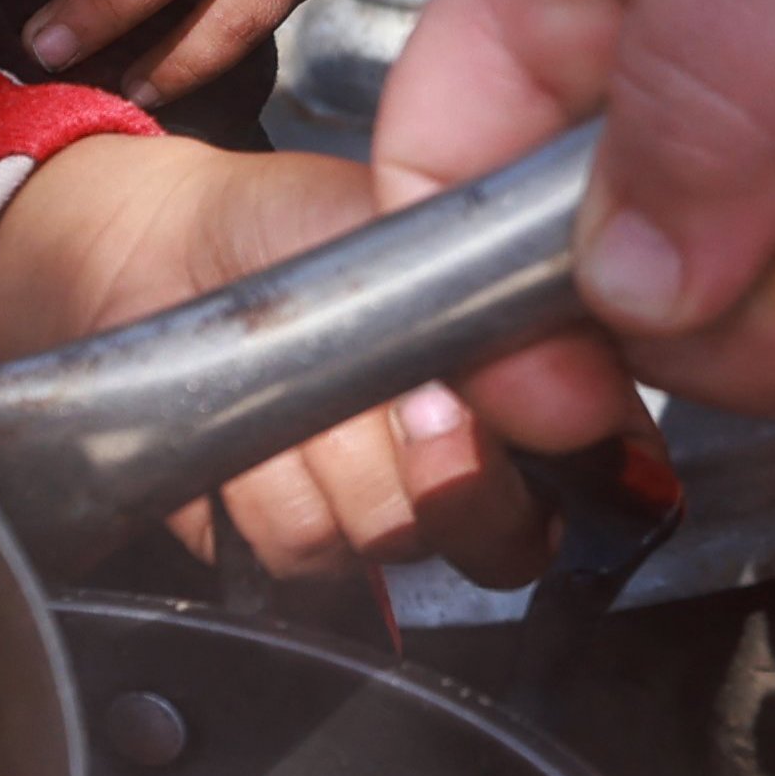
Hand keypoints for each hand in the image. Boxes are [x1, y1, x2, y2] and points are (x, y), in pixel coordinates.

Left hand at [0, 134, 636, 579]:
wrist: (167, 254)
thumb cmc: (297, 223)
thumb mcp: (407, 220)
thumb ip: (483, 291)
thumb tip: (544, 373)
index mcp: (534, 384)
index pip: (607, 469)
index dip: (558, 453)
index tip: (469, 396)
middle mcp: (473, 470)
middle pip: (500, 536)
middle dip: (430, 459)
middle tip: (388, 386)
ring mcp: (383, 521)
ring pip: (384, 539)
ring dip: (324, 456)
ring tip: (297, 379)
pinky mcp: (292, 555)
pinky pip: (294, 552)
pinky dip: (254, 483)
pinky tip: (247, 424)